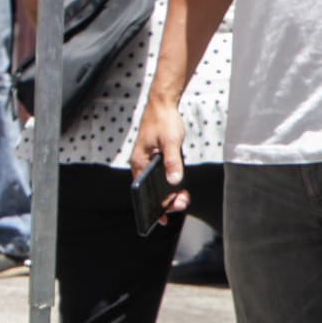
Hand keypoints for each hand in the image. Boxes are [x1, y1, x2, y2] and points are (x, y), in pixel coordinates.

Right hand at [131, 94, 189, 214]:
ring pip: (156, 183)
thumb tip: (174, 182)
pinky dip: (169, 183)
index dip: (153, 204)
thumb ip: (173, 163)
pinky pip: (160, 176)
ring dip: (169, 192)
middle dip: (165, 200)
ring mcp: (148, 160)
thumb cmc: (163, 121)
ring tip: (182, 198)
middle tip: (181, 204)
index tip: (162, 217)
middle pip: (150, 189)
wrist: (163, 104)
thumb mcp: (170, 143)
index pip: (142, 190)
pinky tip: (179, 187)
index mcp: (139, 161)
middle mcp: (141, 162)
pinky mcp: (156, 157)